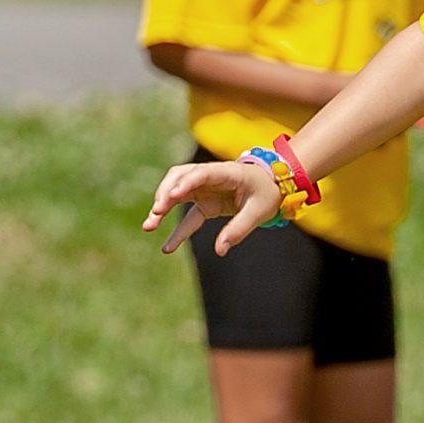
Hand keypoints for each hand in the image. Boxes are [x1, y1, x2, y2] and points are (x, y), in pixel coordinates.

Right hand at [143, 157, 279, 255]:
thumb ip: (239, 229)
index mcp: (228, 172)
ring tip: (150, 225)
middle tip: (157, 212)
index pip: (203, 173)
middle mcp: (211, 176)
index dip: (187, 182)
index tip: (173, 196)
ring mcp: (205, 188)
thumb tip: (220, 250)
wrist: (273, 186)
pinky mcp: (204, 201)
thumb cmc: (267, 194)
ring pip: (176, 191)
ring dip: (162, 205)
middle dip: (166, 193)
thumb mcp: (259, 212)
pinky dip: (176, 228)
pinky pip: (186, 214)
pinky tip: (168, 248)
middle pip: (181, 177)